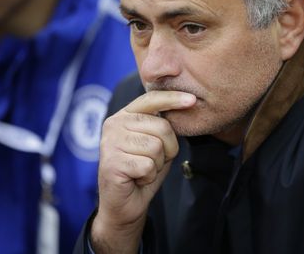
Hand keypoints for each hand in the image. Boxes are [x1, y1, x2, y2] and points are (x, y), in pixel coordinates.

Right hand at [90, 90, 195, 252]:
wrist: (124, 205)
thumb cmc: (142, 171)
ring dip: (157, 164)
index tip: (193, 100)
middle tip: (152, 161)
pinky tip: (137, 179)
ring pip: (156, 147)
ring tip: (143, 170)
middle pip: (161, 127)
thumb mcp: (156, 143)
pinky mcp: (112, 162)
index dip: (173, 99)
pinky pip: (148, 165)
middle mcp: (113, 124)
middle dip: (168, 148)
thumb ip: (162, 126)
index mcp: (123, 116)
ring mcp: (110, 143)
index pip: (151, 99)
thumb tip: (186, 105)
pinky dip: (149, 176)